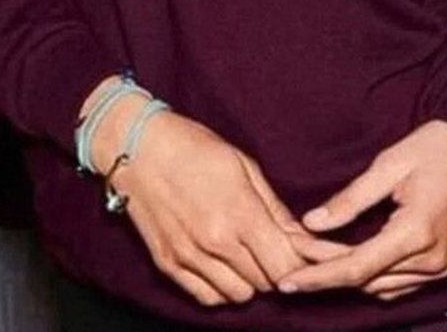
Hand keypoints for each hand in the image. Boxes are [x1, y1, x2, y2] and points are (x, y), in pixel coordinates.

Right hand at [86, 85, 351, 307]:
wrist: (138, 147)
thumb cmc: (195, 147)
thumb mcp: (244, 166)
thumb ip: (274, 208)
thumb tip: (302, 236)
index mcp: (239, 213)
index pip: (285, 263)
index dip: (303, 264)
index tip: (309, 256)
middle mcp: (215, 242)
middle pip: (265, 282)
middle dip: (279, 269)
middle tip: (278, 249)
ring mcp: (188, 257)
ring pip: (238, 296)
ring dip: (251, 280)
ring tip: (251, 255)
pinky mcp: (168, 265)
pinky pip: (207, 298)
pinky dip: (223, 289)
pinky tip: (226, 266)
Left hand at [278, 120, 446, 300]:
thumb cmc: (436, 147)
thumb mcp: (388, 165)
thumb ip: (349, 199)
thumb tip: (311, 223)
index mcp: (416, 232)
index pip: (356, 268)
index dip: (317, 277)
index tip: (286, 281)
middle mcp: (431, 259)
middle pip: (365, 279)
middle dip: (326, 270)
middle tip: (293, 252)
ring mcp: (441, 267)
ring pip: (381, 286)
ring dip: (348, 273)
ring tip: (315, 254)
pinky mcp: (444, 265)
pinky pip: (399, 282)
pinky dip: (371, 274)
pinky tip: (349, 257)